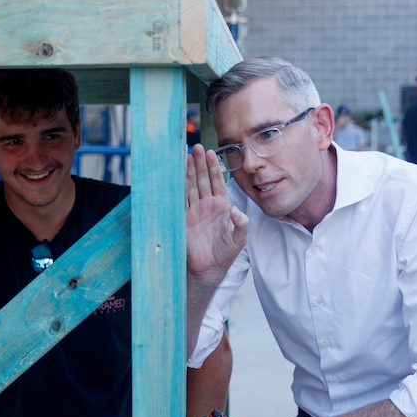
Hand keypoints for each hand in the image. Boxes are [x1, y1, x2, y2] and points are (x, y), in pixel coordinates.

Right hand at [186, 144, 248, 285]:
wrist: (209, 269)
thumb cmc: (225, 253)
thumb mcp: (239, 238)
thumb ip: (241, 223)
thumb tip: (237, 211)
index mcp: (221, 206)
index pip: (217, 182)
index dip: (214, 167)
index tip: (211, 153)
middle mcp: (206, 205)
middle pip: (202, 180)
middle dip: (199, 164)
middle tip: (196, 147)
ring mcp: (194, 211)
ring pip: (190, 186)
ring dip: (188, 172)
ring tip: (185, 156)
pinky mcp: (183, 219)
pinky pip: (180, 200)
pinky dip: (177, 188)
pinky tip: (175, 176)